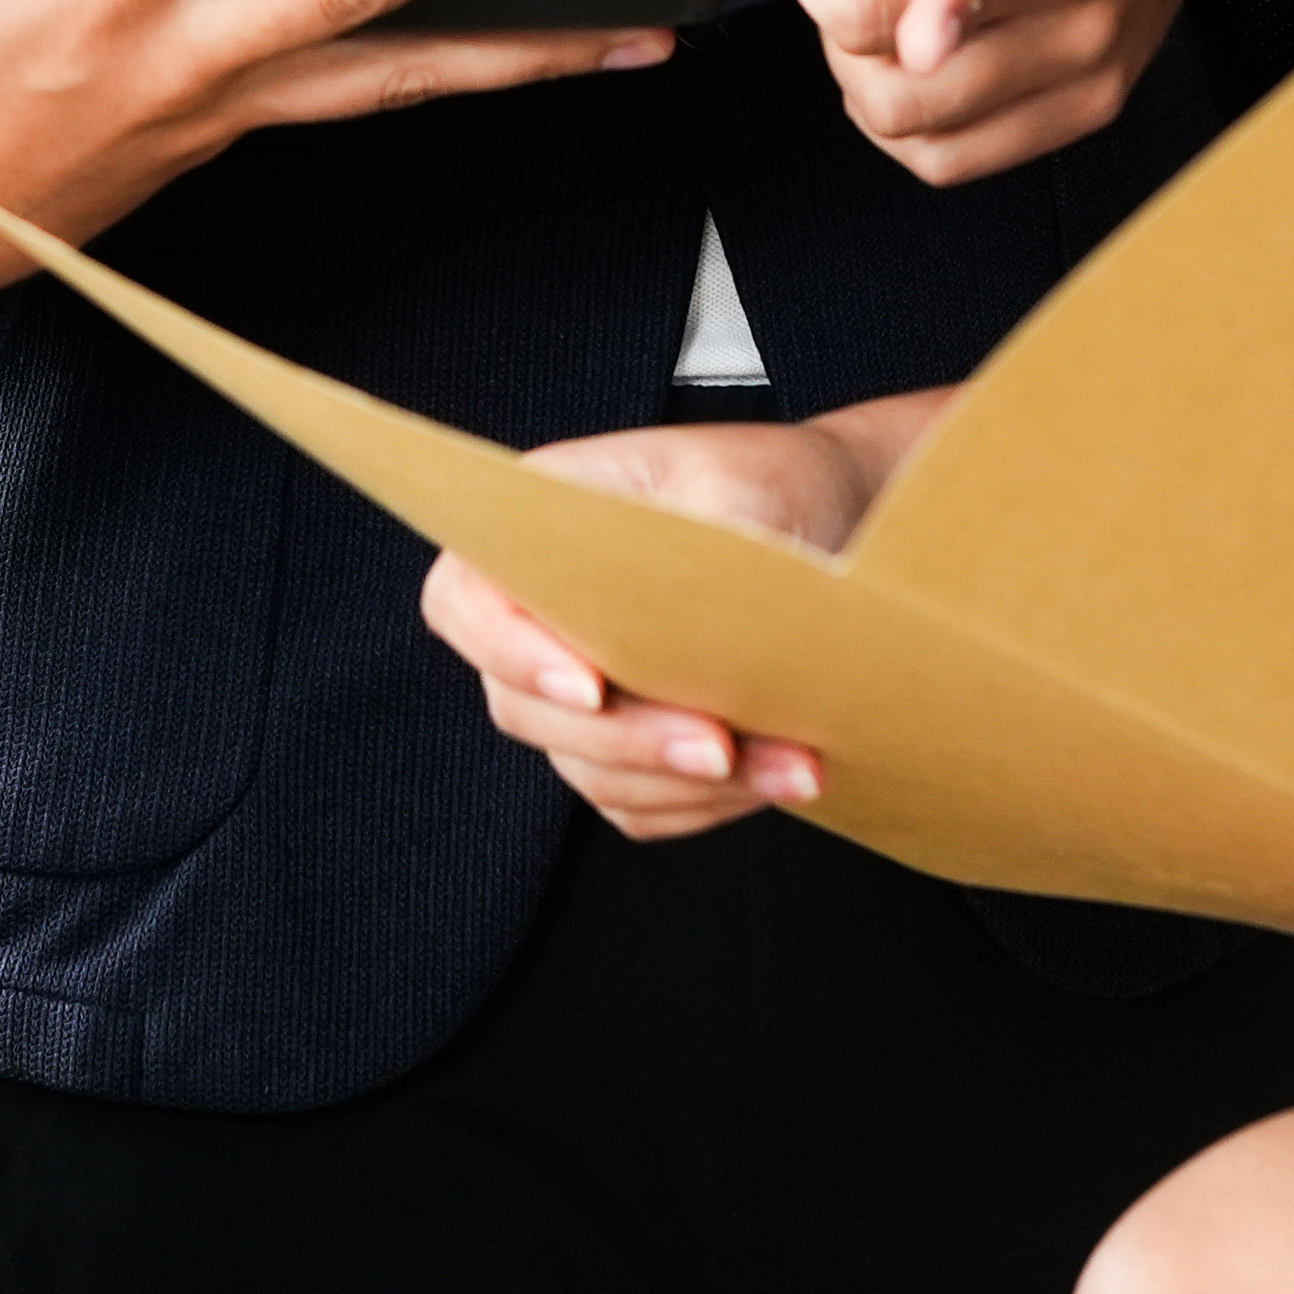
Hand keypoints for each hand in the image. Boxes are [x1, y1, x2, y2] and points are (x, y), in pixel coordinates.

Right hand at [417, 405, 935, 838]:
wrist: (829, 525)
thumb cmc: (768, 486)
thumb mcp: (736, 485)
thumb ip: (690, 546)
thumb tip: (671, 627)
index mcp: (536, 528)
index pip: (464, 601)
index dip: (509, 651)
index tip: (591, 686)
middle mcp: (538, 620)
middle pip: (526, 709)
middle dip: (631, 739)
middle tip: (722, 745)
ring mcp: (577, 697)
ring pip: (592, 772)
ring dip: (690, 784)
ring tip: (798, 765)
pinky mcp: (625, 754)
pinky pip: (642, 808)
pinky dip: (710, 805)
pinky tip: (782, 776)